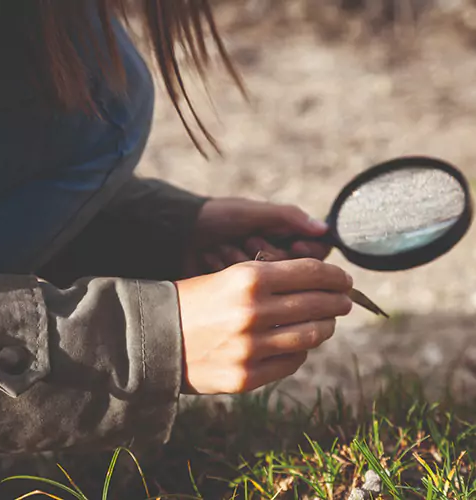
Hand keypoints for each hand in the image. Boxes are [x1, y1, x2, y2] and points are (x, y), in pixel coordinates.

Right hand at [175, 258, 352, 393]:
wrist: (155, 336)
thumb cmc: (194, 299)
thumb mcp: (228, 275)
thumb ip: (271, 279)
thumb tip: (316, 284)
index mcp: (249, 278)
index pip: (311, 273)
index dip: (335, 276)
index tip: (345, 280)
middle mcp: (253, 312)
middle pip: (318, 304)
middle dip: (339, 301)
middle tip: (344, 301)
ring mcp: (251, 348)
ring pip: (311, 336)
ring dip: (326, 326)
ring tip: (327, 322)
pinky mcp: (246, 376)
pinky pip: (292, 362)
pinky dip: (301, 351)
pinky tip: (297, 344)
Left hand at [183, 198, 330, 276]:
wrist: (177, 233)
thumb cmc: (217, 216)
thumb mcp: (252, 212)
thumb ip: (288, 218)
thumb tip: (324, 229)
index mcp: (281, 237)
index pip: (314, 254)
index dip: (306, 252)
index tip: (293, 245)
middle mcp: (271, 258)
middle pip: (292, 271)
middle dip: (267, 252)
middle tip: (247, 239)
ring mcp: (254, 276)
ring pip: (269, 283)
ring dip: (243, 259)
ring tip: (224, 246)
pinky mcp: (237, 290)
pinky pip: (247, 291)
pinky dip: (229, 270)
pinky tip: (213, 258)